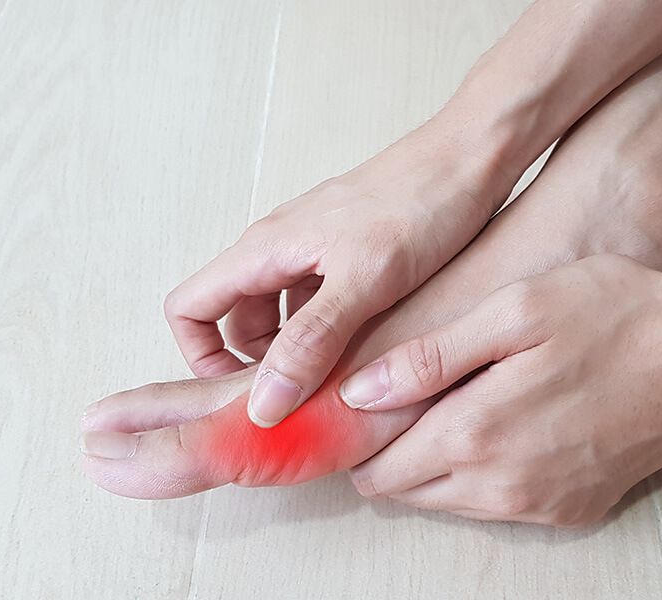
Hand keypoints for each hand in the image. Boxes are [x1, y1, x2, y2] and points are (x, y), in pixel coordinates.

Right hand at [164, 121, 513, 427]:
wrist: (472, 160)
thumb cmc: (420, 206)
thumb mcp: (363, 282)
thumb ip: (310, 342)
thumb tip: (261, 403)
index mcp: (265, 249)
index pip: (189, 306)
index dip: (199, 356)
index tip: (238, 395)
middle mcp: (280, 248)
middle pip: (235, 320)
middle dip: (256, 366)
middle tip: (300, 404)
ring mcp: (314, 251)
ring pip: (281, 317)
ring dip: (298, 355)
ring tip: (339, 386)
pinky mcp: (350, 257)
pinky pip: (319, 306)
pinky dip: (331, 337)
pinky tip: (368, 356)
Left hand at [341, 254, 661, 525]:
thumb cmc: (615, 314)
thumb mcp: (516, 310)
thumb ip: (431, 357)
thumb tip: (358, 392)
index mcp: (477, 432)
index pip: (379, 468)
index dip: (362, 438)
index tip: (362, 407)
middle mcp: (503, 486)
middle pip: (408, 493)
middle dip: (396, 452)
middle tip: (412, 399)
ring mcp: (542, 506)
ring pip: (453, 503)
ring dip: (442, 465)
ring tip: (463, 403)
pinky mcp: (576, 511)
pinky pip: (504, 507)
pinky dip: (491, 476)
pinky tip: (515, 423)